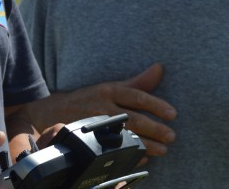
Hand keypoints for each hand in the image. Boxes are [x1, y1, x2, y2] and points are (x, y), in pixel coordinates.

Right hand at [25, 64, 176, 156]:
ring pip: (125, 136)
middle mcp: (102, 106)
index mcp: (108, 90)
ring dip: (146, 144)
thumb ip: (138, 82)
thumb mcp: (111, 87)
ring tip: (163, 150)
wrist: (55, 112)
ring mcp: (96, 124)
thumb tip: (160, 68)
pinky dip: (129, 155)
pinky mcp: (90, 140)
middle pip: (133, 118)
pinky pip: (112, 150)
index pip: (136, 96)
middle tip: (171, 136)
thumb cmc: (91, 98)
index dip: (155, 104)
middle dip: (154, 128)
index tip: (172, 114)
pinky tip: (143, 158)